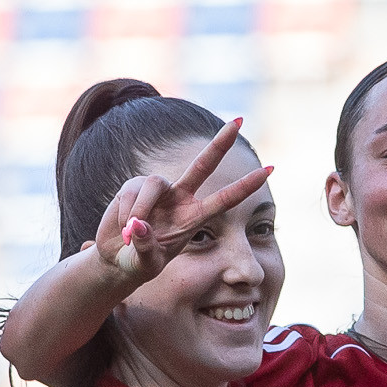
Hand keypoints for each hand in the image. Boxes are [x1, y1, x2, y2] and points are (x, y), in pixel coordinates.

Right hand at [91, 118, 268, 293]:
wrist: (115, 258)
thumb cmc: (138, 263)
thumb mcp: (145, 264)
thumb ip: (145, 248)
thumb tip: (140, 225)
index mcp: (193, 218)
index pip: (225, 199)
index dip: (246, 185)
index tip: (271, 169)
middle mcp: (180, 198)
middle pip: (203, 164)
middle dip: (220, 143)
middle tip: (239, 121)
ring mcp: (159, 190)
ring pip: (154, 184)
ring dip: (140, 210)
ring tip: (130, 234)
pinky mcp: (135, 185)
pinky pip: (132, 192)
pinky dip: (125, 213)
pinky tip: (123, 227)